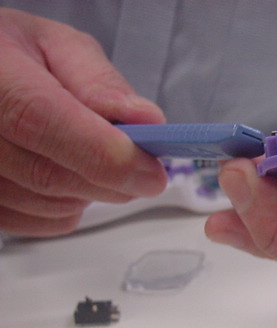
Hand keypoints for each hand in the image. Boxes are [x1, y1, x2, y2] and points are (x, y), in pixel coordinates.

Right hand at [0, 8, 166, 236]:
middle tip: (143, 167)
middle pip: (49, 175)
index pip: (40, 121)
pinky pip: (40, 222)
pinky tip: (70, 175)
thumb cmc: (13, 56)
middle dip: (112, 178)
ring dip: (93, 191)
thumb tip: (145, 119)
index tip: (151, 171)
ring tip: (94, 157)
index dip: (104, 153)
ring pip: (50, 205)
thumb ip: (100, 82)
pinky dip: (71, 207)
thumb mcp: (57, 46)